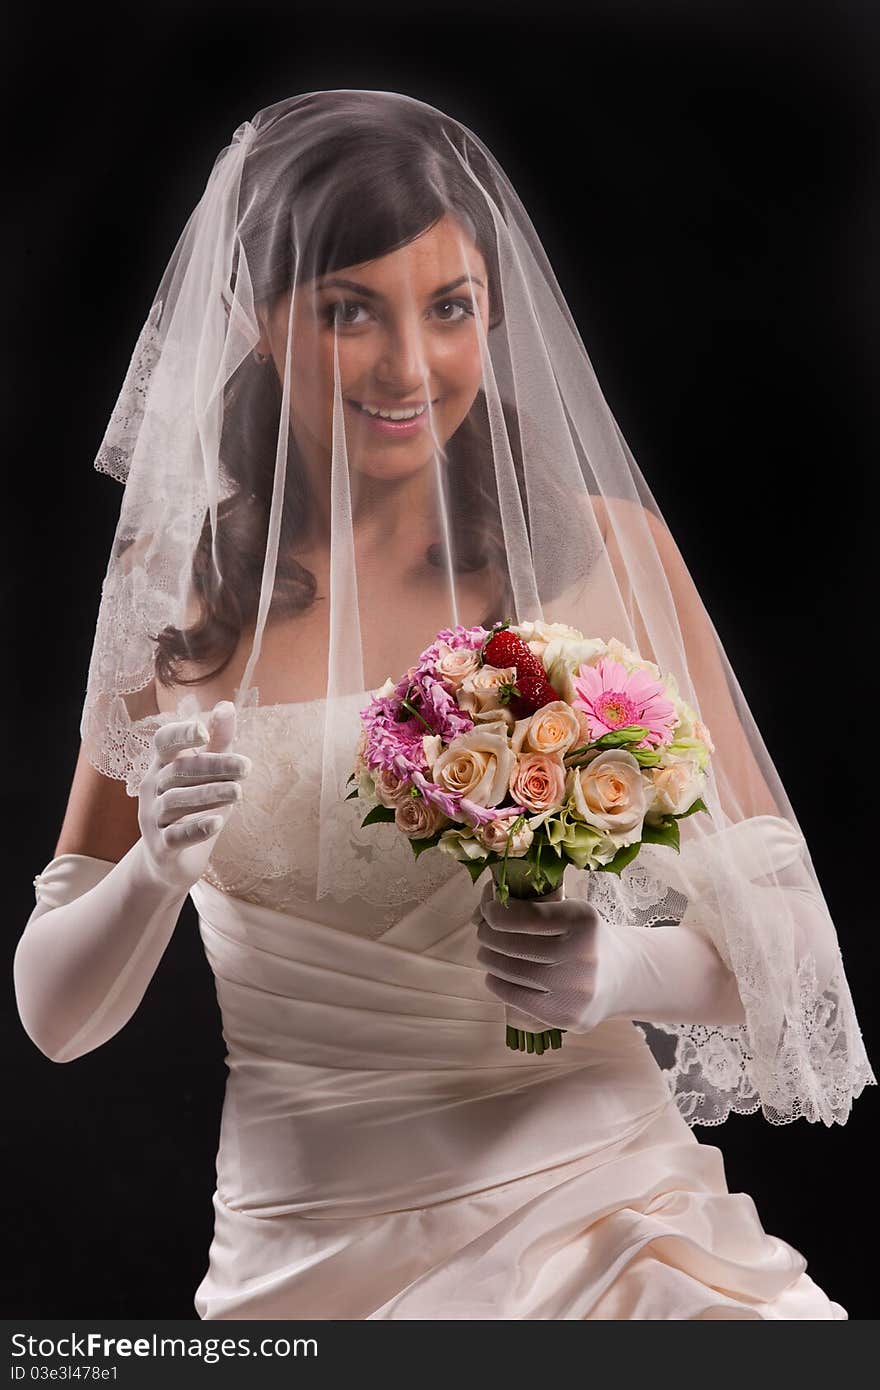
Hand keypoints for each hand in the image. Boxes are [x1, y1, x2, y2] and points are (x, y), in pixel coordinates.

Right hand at [137, 701, 250, 892]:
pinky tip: (217, 823)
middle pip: (179, 770)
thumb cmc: (194, 808)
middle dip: (213, 766)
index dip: (181, 734)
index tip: (204, 731)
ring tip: (238, 792)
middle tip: (247, 767)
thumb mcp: (209, 774)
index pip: (163, 742)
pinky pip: (175, 836)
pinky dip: (195, 829)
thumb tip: (227, 705)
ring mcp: (153, 818)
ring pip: (176, 801)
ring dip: (208, 794)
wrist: (172, 861)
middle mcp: (152, 788)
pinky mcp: (161, 847)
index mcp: (162, 765)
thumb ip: (218, 742)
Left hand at [476, 879, 634, 1033]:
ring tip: (487, 953)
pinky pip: (516, 999)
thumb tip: (478, 914)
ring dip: (489, 960)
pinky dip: (498, 984)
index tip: (489, 911)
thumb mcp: (571, 911)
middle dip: (488, 936)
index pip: (526, 917)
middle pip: (512, 946)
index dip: (496, 914)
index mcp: (584, 920)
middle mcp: (584, 956)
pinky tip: (495, 976)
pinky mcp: (567, 1016)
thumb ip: (531, 907)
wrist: (623, 976)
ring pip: (510, 973)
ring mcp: (576, 990)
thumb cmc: (585, 938)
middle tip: (484, 933)